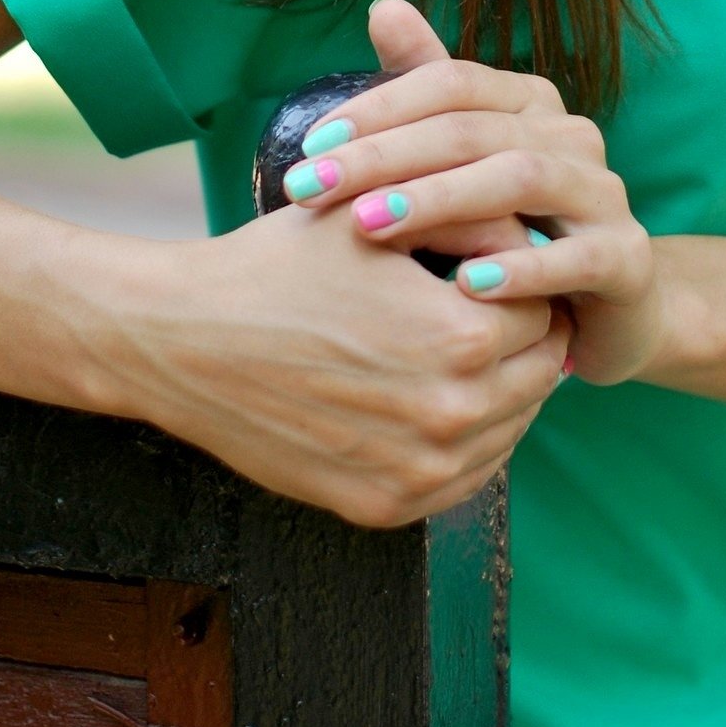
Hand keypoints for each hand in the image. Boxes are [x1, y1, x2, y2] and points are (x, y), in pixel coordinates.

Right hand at [106, 197, 568, 527]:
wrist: (184, 341)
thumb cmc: (278, 267)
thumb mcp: (375, 219)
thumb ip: (468, 221)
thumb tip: (536, 230)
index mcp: (461, 336)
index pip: (542, 308)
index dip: (522, 281)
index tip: (496, 270)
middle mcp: (452, 414)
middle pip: (538, 373)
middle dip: (522, 337)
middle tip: (490, 310)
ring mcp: (419, 471)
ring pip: (510, 429)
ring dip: (500, 390)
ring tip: (456, 352)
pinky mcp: (385, 507)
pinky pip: (466, 478)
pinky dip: (466, 442)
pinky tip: (433, 400)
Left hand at [278, 0, 664, 387]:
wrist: (606, 307)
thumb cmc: (516, 230)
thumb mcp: (464, 164)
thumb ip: (427, 87)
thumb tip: (383, 5)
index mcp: (530, 104)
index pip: (449, 82)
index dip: (377, 107)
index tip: (309, 147)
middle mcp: (572, 136)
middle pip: (471, 129)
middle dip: (384, 156)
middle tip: (311, 187)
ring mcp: (604, 195)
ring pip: (520, 178)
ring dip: (439, 199)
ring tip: (369, 223)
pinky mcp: (627, 259)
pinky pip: (576, 257)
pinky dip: (521, 268)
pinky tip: (464, 285)